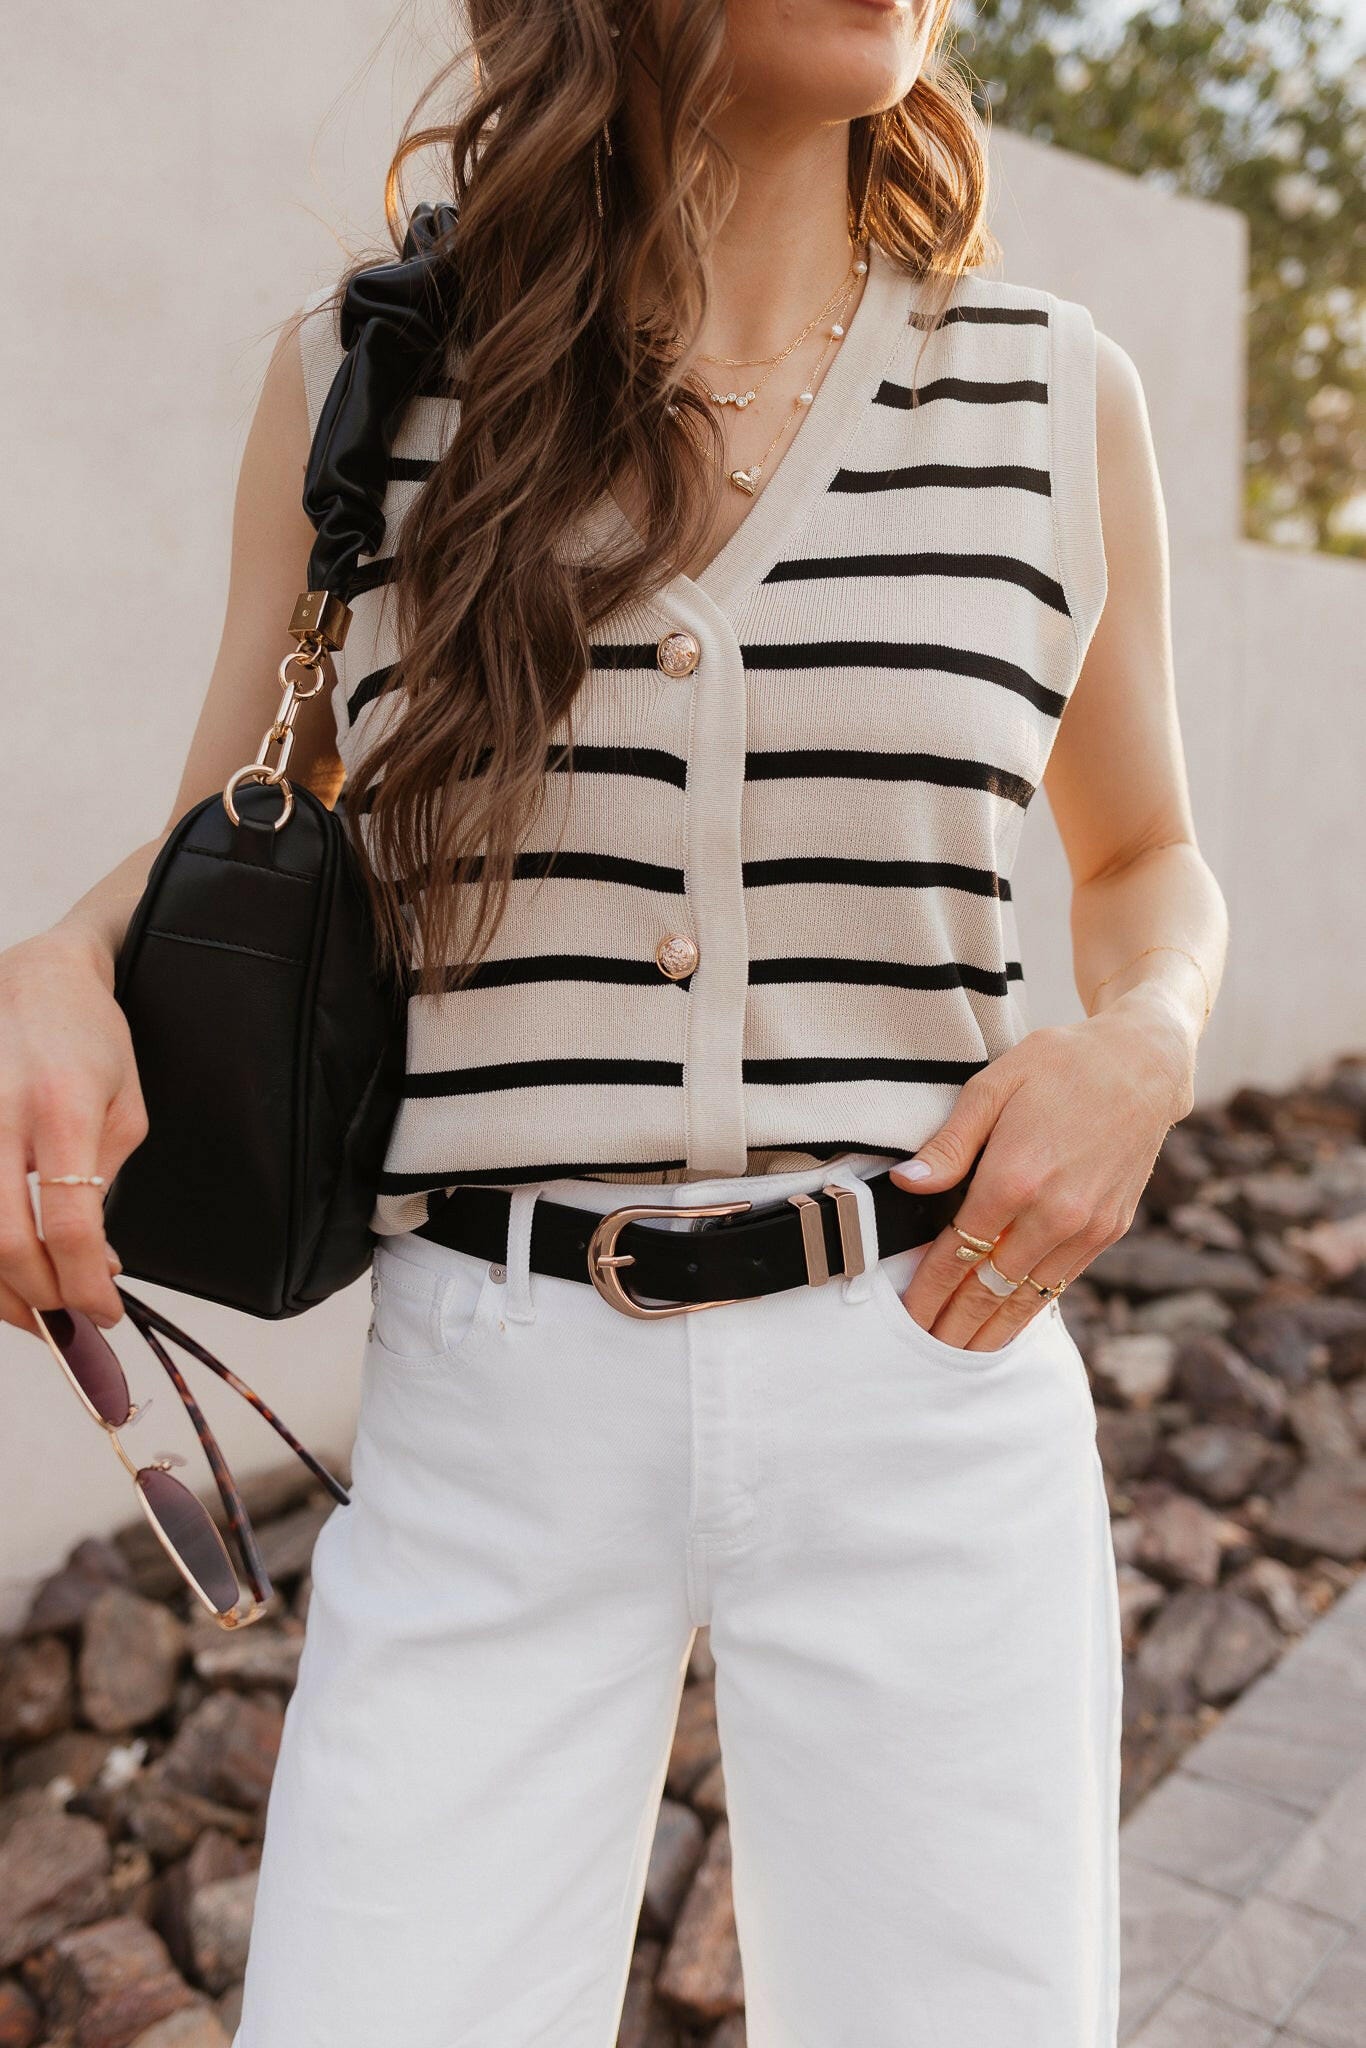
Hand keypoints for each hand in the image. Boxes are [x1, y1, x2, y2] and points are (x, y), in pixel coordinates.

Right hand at [0, 927, 147, 1335]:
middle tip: (73, 1317)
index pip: (70, 1224)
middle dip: (42, 1296)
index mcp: (62, 1107)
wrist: (36, 981)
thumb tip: (97, 1262)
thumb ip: (105, 1184)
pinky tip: (5, 1269)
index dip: (88, 1283)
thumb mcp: (125, 1109)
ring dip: (1, 1289)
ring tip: (38, 1307)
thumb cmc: (88, 1041)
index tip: (107, 1308)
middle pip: (5, 1241)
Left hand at [886, 996, 1194, 1350]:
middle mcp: (1053, 1212)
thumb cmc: (1060, 1065)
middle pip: (989, 1286)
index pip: (957, 1251)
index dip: (928, 1289)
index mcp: (1014, 1176)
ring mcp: (1087, 1225)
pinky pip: (1061, 1280)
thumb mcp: (993, 1085)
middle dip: (954, 1324)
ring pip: (1027, 1295)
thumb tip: (906, 1184)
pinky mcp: (1110, 1228)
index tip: (905, 1316)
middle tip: (922, 1351)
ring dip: (991, 1329)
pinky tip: (1008, 1322)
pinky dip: (1030, 1307)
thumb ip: (949, 1144)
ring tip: (959, 1353)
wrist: (1142, 1064)